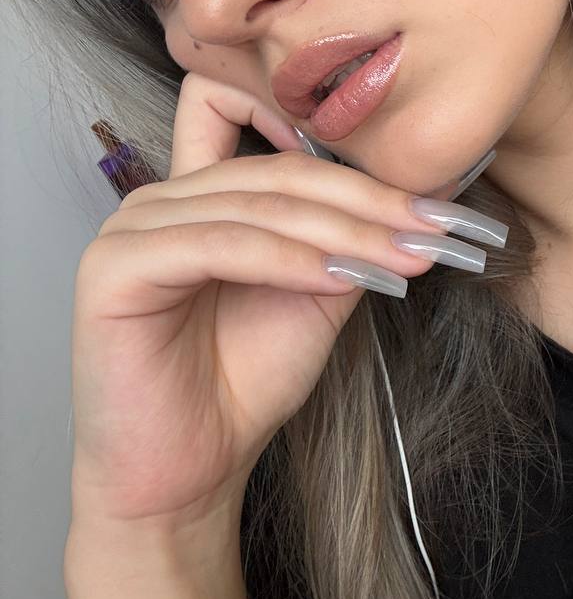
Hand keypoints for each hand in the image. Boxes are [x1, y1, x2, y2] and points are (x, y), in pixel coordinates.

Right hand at [68, 71, 479, 529]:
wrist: (190, 470)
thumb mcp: (317, 294)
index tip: (423, 188)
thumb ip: (348, 240)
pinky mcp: (113, 266)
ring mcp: (131, 226)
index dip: (342, 148)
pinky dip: (286, 260)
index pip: (265, 128)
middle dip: (367, 202)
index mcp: (202, 194)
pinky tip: (334, 277)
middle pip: (279, 173)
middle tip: (433, 224)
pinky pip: (219, 245)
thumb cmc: (244, 383)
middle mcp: (162, 198)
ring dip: (341, 232)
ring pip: (257, 208)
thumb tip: (419, 198)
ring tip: (404, 254)